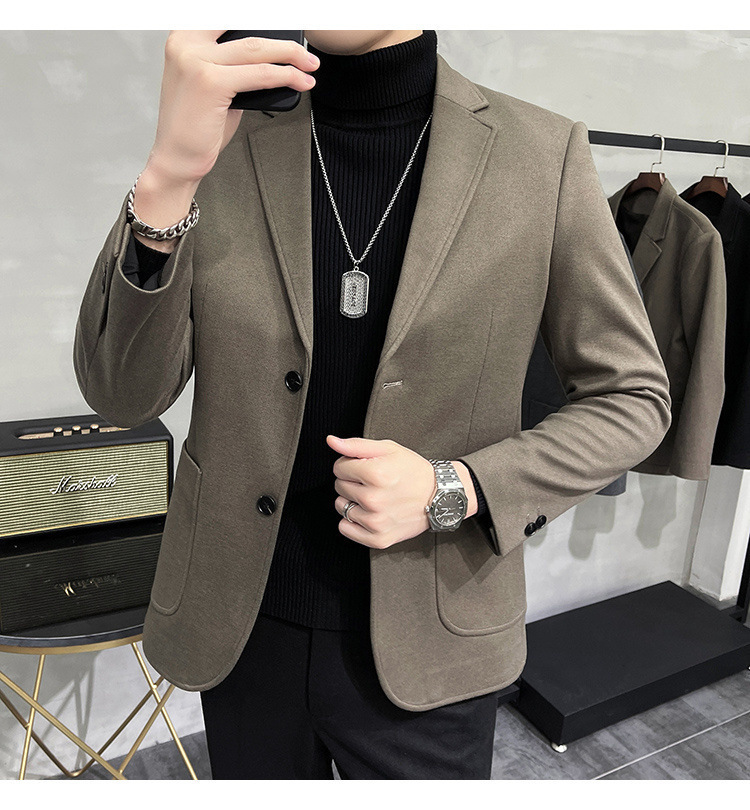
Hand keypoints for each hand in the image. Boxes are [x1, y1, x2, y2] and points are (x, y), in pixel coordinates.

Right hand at [148, 31, 319, 184]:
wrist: (177, 158)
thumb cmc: (196, 126)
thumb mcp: (213, 85)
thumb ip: (234, 66)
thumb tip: (269, 60)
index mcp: (183, 37)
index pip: (227, 17)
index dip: (261, 21)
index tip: (286, 27)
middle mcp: (186, 44)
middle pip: (247, 30)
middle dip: (283, 40)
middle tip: (305, 51)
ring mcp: (196, 61)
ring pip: (256, 49)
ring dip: (290, 56)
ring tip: (309, 66)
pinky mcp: (210, 82)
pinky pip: (259, 74)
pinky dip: (285, 76)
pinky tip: (300, 82)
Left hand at [327, 435, 477, 548]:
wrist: (439, 496)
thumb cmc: (413, 471)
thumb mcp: (388, 449)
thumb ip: (356, 445)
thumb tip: (331, 441)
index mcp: (376, 474)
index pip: (339, 468)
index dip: (351, 465)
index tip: (367, 467)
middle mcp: (374, 499)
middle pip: (339, 487)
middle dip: (353, 482)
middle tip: (374, 482)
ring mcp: (376, 522)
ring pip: (341, 507)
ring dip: (352, 501)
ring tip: (374, 497)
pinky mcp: (378, 538)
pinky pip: (345, 528)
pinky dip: (352, 521)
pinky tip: (369, 513)